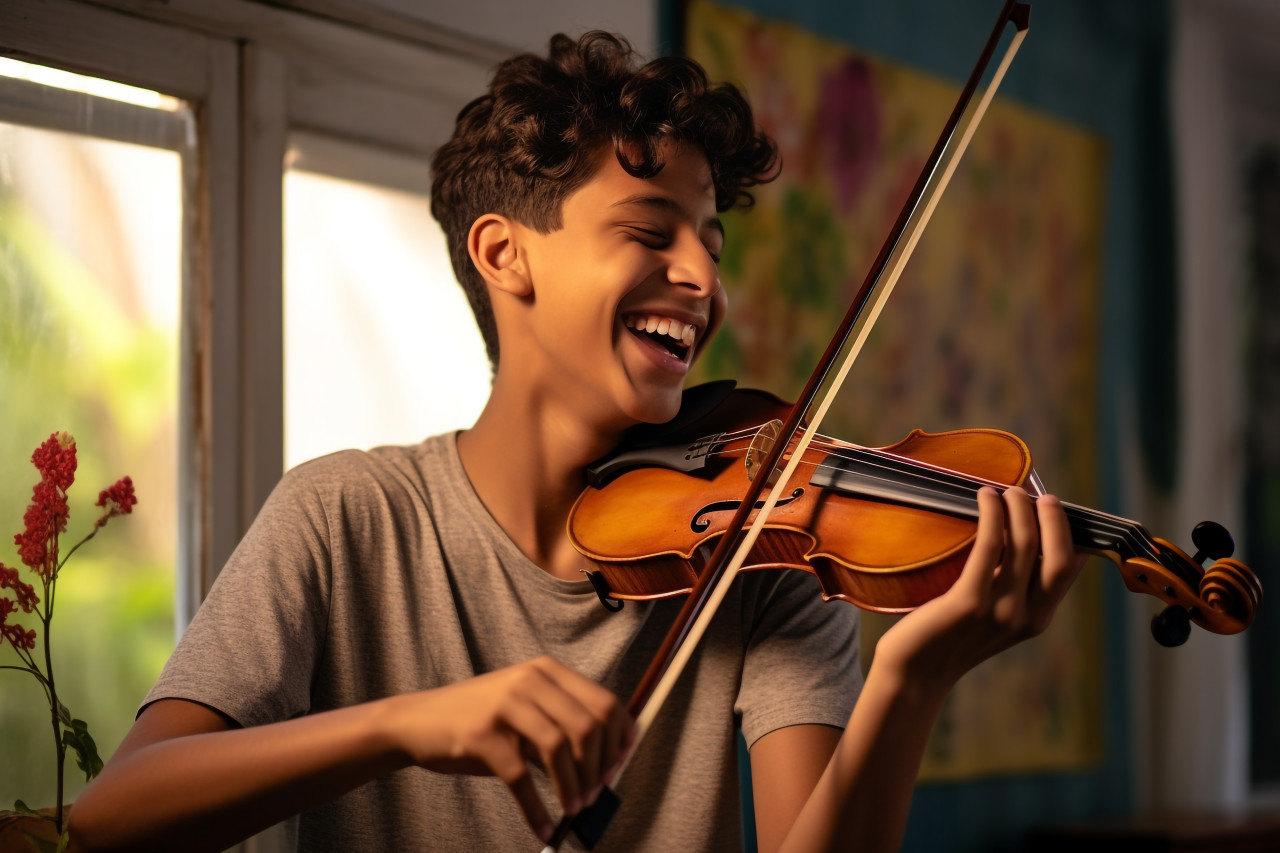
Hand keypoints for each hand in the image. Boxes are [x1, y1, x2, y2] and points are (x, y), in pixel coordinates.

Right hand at [384, 656, 631, 842]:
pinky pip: (521, 779)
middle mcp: (529, 681)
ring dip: (572, 788)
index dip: (620, 738)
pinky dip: (537, 810)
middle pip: (587, 725)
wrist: (418, 721)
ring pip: (558, 749)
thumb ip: (561, 724)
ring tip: (573, 810)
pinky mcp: (482, 736)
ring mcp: (504, 706)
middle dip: (599, 767)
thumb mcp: (524, 707)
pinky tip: (543, 828)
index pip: (604, 701)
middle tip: (596, 794)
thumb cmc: (480, 719)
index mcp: (547, 671)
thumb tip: (607, 764)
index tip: (621, 765)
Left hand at [873, 486, 1082, 696]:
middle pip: (1057, 557)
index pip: (1067, 570)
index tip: (1054, 508)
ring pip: (1025, 546)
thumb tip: (1029, 537)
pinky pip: (989, 547)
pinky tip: (985, 497)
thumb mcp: (993, 612)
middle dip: (1053, 519)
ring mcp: (999, 612)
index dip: (1066, 533)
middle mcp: (1025, 618)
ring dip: (1020, 509)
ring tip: (1009, 491)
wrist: (915, 671)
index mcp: (1036, 620)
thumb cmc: (949, 633)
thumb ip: (1014, 585)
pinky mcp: (968, 603)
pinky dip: (992, 515)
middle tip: (1038, 495)